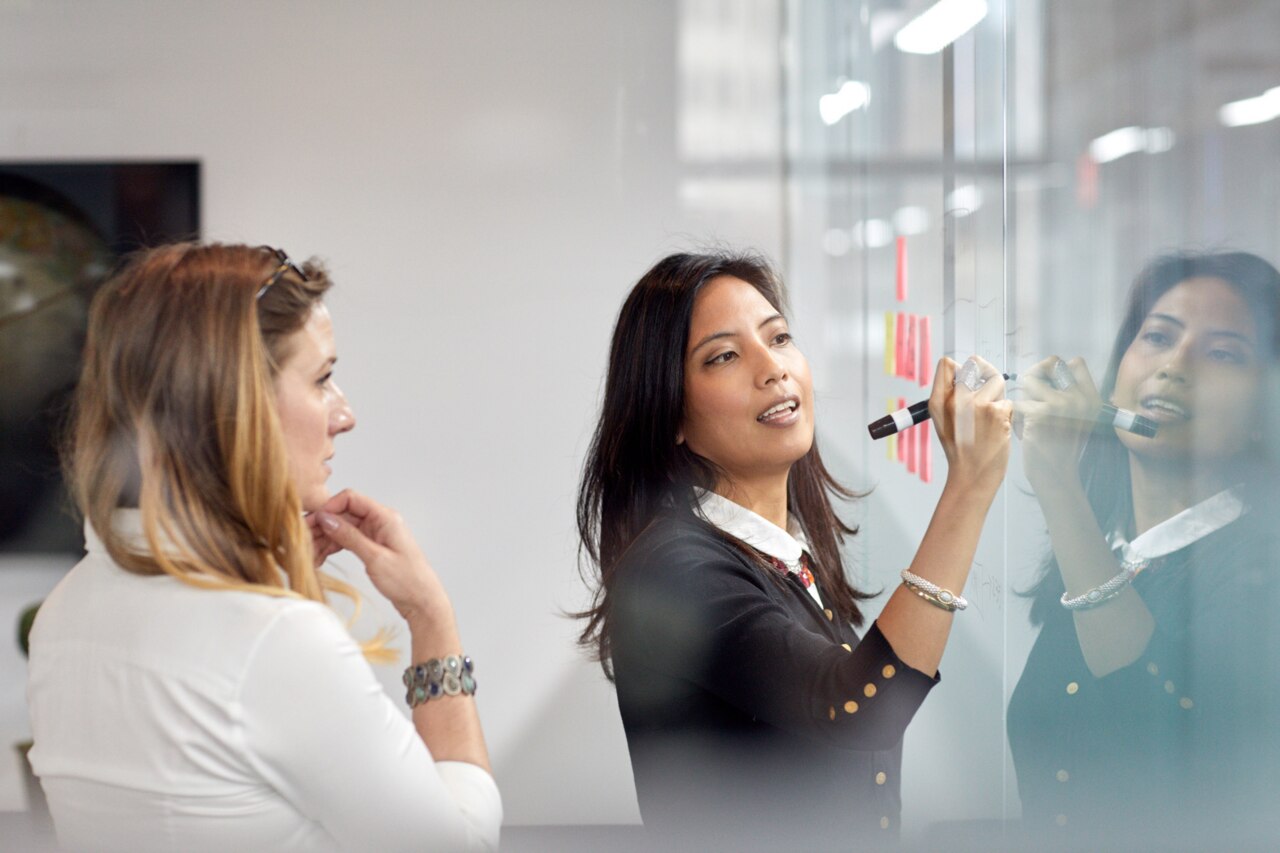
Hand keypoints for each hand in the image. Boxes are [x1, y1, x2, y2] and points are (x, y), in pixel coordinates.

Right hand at [308, 489, 452, 624]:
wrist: (422, 601)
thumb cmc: (407, 580)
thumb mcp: (375, 558)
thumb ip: (350, 537)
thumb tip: (326, 518)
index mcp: (385, 517)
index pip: (351, 499)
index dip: (329, 508)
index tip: (312, 522)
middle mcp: (380, 522)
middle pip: (344, 514)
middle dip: (322, 526)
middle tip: (302, 541)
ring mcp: (375, 535)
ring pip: (343, 529)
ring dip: (324, 539)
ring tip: (308, 554)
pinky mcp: (372, 548)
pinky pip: (347, 542)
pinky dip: (333, 548)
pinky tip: (320, 559)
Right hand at [929, 355, 1012, 493]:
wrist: (970, 475)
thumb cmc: (959, 449)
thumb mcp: (941, 420)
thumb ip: (948, 394)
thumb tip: (964, 370)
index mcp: (938, 400)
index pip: (947, 364)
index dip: (962, 368)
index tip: (969, 379)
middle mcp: (956, 399)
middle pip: (976, 364)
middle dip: (985, 375)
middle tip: (987, 391)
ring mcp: (978, 404)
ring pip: (996, 382)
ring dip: (998, 396)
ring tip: (991, 415)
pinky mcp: (997, 413)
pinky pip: (1007, 402)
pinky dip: (1006, 414)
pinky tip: (997, 428)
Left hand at [1011, 355, 1101, 488]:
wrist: (1055, 474)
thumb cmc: (1061, 447)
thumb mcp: (1078, 417)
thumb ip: (1069, 394)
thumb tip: (1046, 369)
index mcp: (1091, 398)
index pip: (1075, 363)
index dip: (1056, 369)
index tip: (1048, 384)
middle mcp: (1079, 398)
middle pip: (1049, 364)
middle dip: (1036, 378)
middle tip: (1033, 398)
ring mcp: (1060, 405)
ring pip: (1029, 381)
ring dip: (1024, 397)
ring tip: (1030, 417)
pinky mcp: (1039, 413)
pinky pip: (1018, 402)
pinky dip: (1017, 416)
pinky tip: (1026, 430)